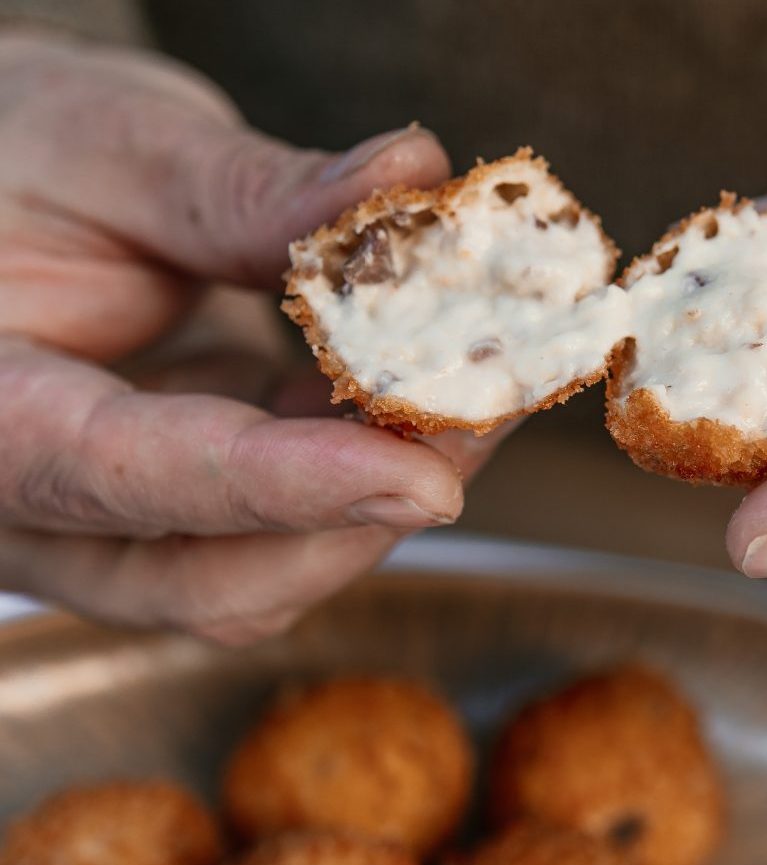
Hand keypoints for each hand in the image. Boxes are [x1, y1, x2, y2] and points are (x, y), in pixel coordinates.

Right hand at [0, 32, 493, 643]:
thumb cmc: (6, 156)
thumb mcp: (104, 142)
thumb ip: (243, 189)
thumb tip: (407, 179)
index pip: (131, 475)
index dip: (289, 486)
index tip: (421, 478)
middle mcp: (35, 508)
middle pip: (213, 582)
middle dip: (365, 516)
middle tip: (480, 414)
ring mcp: (108, 530)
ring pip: (263, 575)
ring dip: (383, 498)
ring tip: (476, 392)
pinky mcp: (180, 517)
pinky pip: (282, 530)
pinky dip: (363, 470)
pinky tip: (425, 394)